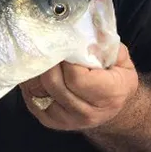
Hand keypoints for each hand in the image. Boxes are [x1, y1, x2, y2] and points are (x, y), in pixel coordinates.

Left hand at [20, 43, 138, 130]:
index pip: (76, 76)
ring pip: (39, 90)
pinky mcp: (50, 122)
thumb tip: (87, 29)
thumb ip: (105, 44)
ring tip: (40, 56)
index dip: (66, 57)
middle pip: (54, 83)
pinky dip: (30, 84)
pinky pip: (31, 99)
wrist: (111, 106)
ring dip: (36, 71)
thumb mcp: (119, 58)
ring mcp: (67, 120)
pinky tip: (37, 72)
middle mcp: (88, 112)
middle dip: (49, 61)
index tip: (64, 43)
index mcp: (109, 95)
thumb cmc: (115, 78)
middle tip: (47, 45)